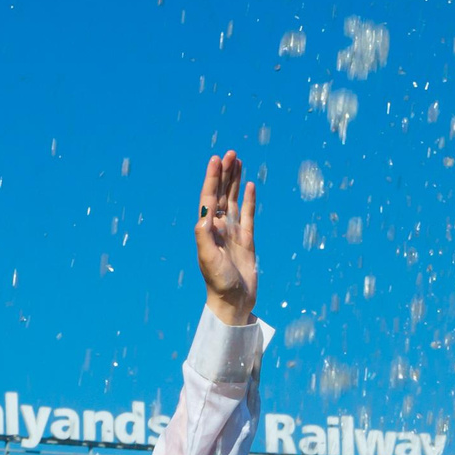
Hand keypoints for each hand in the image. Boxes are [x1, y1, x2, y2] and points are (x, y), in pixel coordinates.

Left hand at [194, 153, 257, 325]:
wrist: (234, 301)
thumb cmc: (218, 282)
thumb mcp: (208, 258)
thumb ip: (204, 234)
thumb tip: (205, 211)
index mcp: (207, 229)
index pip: (208, 197)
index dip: (212, 178)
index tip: (216, 159)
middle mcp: (219, 228)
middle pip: (220, 194)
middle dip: (224, 174)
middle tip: (230, 153)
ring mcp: (233, 232)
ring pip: (233, 200)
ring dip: (235, 181)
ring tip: (238, 161)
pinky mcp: (247, 240)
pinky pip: (248, 214)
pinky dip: (248, 199)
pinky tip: (250, 185)